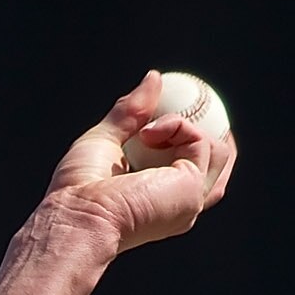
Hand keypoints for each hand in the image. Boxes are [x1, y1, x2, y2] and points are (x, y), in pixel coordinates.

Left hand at [42, 71, 236, 256]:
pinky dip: (179, 126)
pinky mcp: (193, 190)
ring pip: (218, 151)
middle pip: (219, 167)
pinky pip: (202, 142)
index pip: (192, 171)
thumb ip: (130, 112)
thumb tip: (154, 77)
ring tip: (147, 130)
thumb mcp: (105, 140)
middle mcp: (179, 207)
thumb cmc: (78, 191)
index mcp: (159, 201)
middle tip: (197, 103)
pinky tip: (148, 133)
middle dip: (215, 133)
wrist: (76, 217)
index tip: (184, 110)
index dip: (196, 141)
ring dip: (187, 125)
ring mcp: (190, 201)